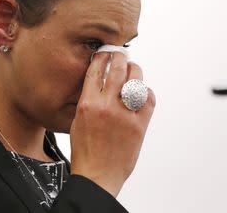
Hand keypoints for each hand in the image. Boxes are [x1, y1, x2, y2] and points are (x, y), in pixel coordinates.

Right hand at [69, 52, 155, 197]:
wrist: (97, 175)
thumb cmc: (85, 151)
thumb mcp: (78, 120)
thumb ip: (88, 99)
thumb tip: (99, 81)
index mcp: (87, 104)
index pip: (96, 69)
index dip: (102, 56)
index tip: (106, 52)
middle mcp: (106, 107)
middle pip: (118, 68)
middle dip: (120, 57)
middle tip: (122, 55)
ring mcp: (124, 115)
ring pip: (135, 80)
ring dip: (135, 71)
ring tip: (133, 69)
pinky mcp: (139, 126)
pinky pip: (148, 99)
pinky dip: (146, 92)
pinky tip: (141, 92)